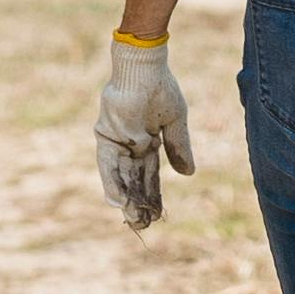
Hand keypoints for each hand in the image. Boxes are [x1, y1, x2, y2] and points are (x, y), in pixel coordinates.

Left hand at [91, 35, 195, 227]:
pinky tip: (116, 200)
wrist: (144, 69)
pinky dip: (111, 180)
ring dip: (126, 196)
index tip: (158, 214)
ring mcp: (117, 141)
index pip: (151, 174)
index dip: (154, 194)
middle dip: (139, 201)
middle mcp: (131, 145)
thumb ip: (178, 147)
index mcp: (148, 142)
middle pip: (135, 179)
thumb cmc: (162, 89)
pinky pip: (107, 163)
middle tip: (143, 225)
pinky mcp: (106, 135)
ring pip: (121, 175)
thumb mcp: (175, 122)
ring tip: (132, 219)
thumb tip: (188, 174)